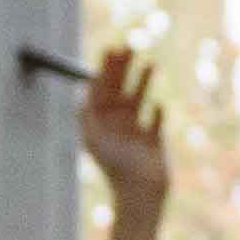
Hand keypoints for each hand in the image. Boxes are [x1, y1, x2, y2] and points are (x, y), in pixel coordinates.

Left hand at [74, 45, 173, 204]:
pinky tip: (157, 105)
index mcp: (99, 123)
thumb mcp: (95, 138)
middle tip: (129, 46)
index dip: (105, 69)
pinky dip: (156, 112)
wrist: (140, 193)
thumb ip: (88, 114)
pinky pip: (154, 121)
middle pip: (118, 89)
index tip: (111, 49)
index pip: (100, 90)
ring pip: (138, 100)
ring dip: (142, 81)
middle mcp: (115, 126)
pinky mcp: (153, 142)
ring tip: (150, 62)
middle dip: (123, 68)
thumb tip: (83, 89)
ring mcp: (135, 132)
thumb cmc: (116, 167)